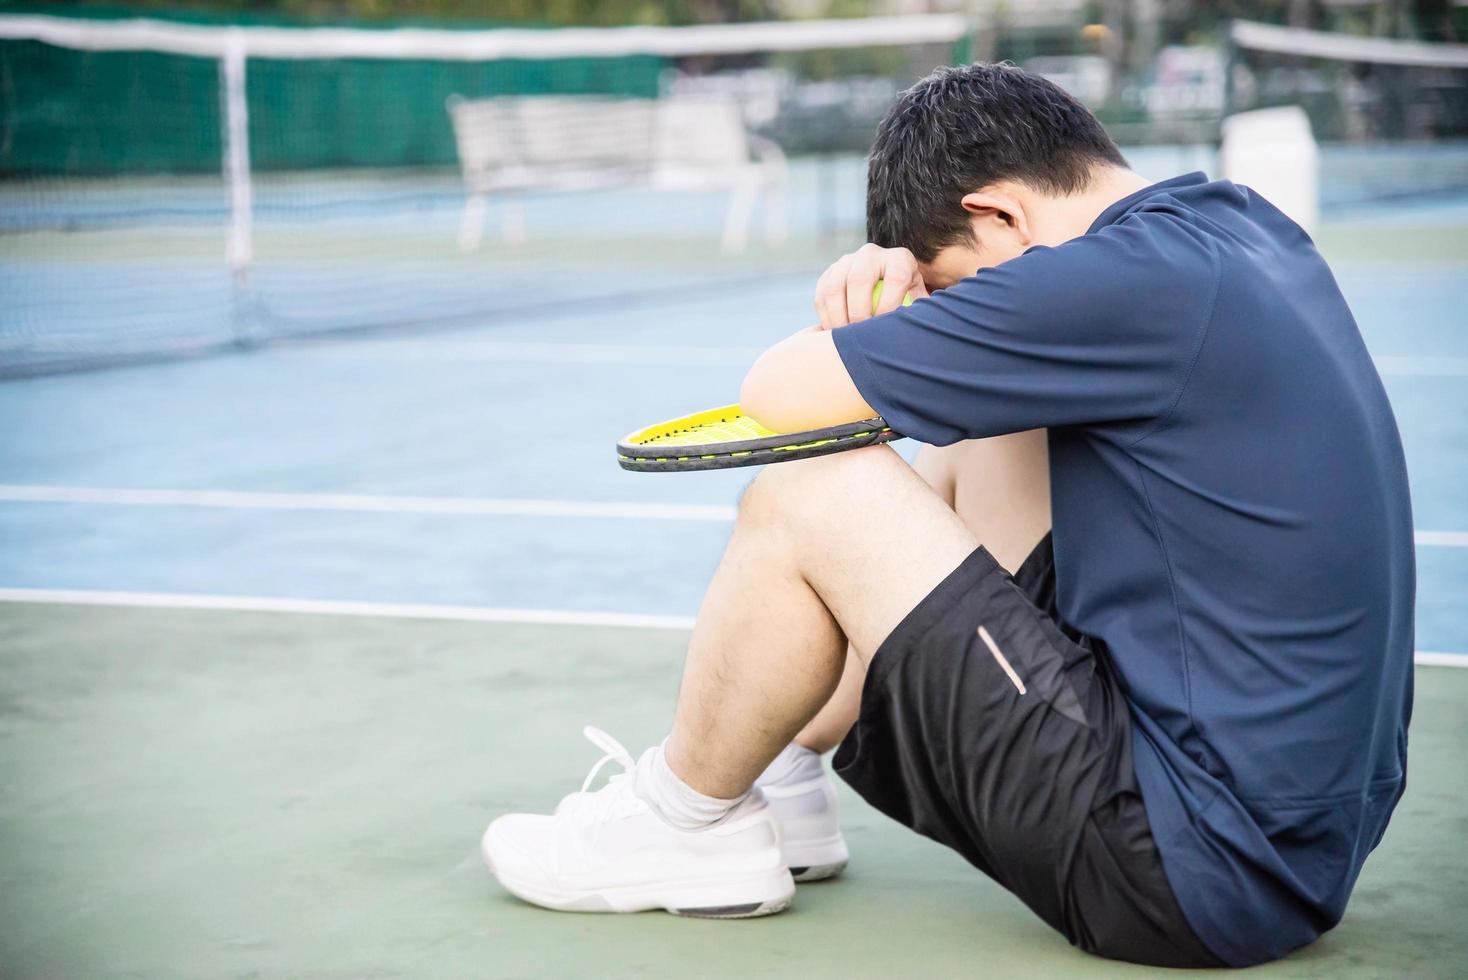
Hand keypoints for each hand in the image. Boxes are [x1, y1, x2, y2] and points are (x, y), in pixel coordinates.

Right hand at [813, 243, 929, 329]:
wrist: (887, 290)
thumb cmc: (907, 305)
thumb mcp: (919, 305)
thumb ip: (920, 314)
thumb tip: (917, 332)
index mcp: (899, 259)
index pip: (895, 278)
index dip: (890, 304)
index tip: (886, 328)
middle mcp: (872, 254)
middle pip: (860, 279)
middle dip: (859, 311)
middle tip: (861, 335)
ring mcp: (847, 261)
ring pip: (834, 287)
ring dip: (837, 317)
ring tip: (845, 337)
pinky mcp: (829, 273)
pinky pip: (821, 295)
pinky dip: (825, 317)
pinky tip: (834, 333)